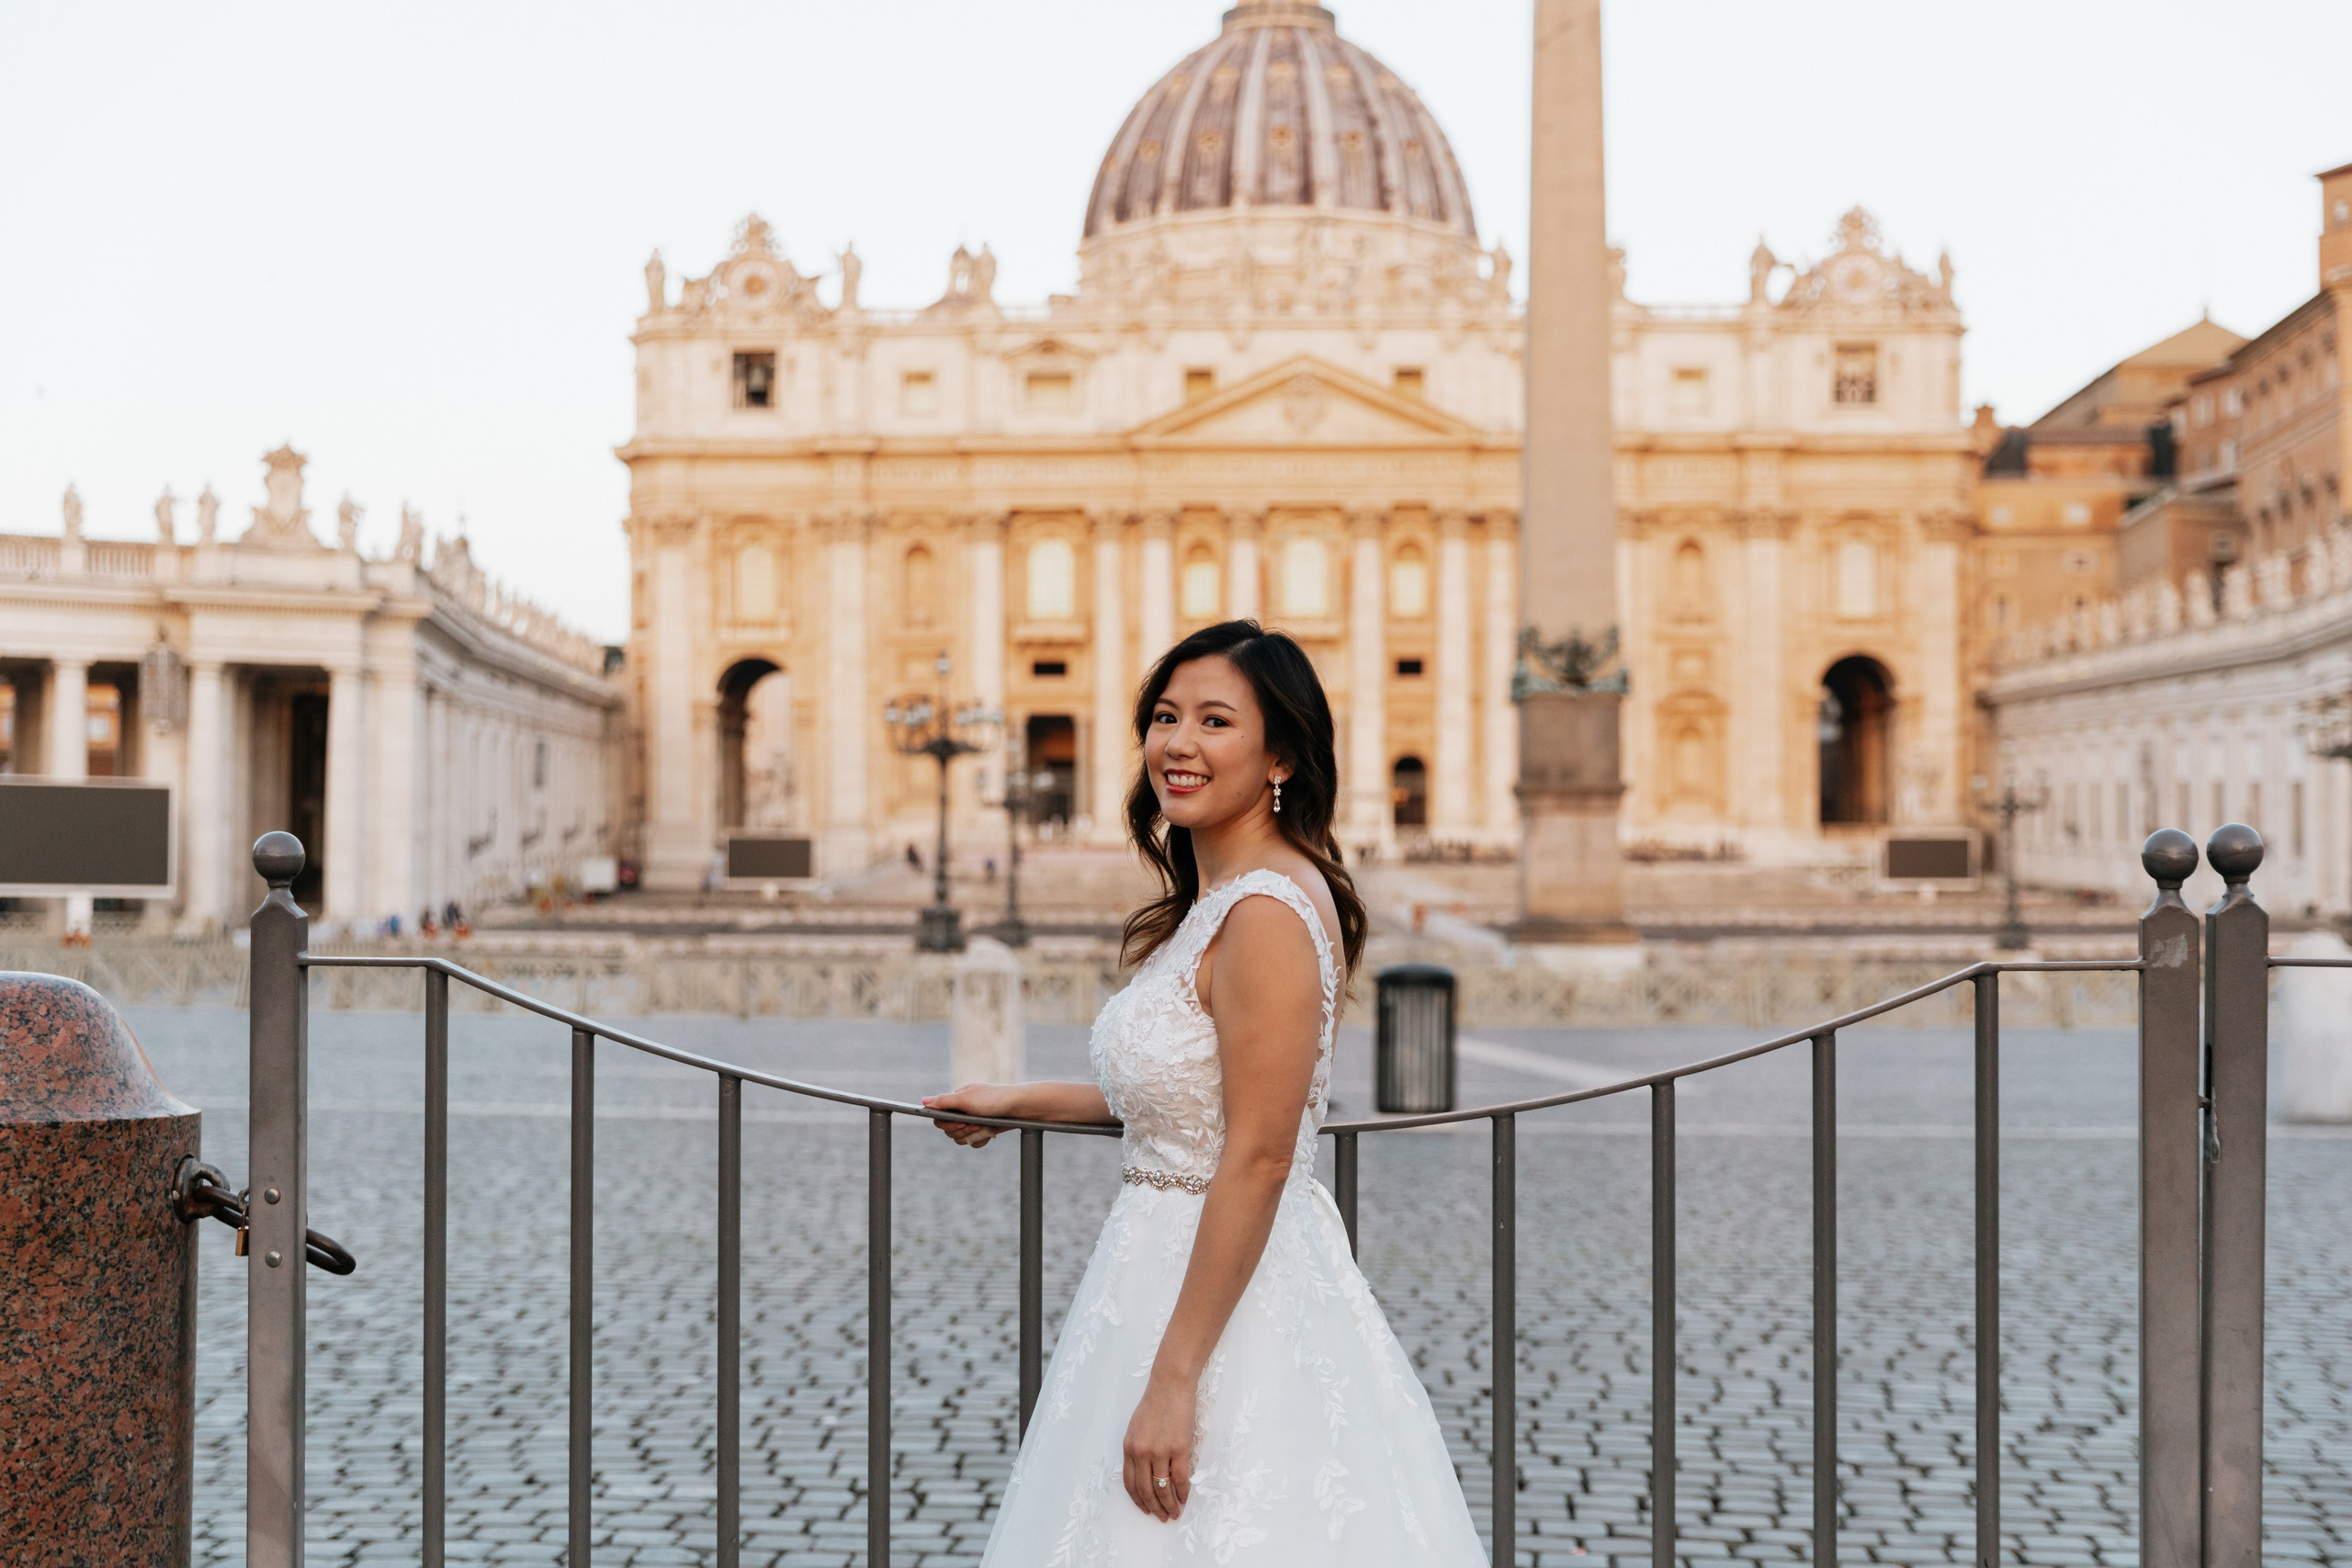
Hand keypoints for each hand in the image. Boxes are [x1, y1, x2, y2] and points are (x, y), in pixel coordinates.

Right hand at [921, 1084, 1015, 1147]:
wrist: (1021, 1108)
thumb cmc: (994, 1099)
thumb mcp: (966, 1099)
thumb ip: (944, 1101)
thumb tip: (923, 1101)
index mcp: (956, 1100)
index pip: (938, 1117)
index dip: (946, 1124)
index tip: (959, 1122)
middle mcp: (962, 1111)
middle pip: (948, 1131)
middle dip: (961, 1130)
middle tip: (974, 1124)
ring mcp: (973, 1121)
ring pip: (960, 1138)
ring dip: (970, 1135)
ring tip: (983, 1127)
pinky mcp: (983, 1130)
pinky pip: (973, 1142)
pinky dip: (980, 1140)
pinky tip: (989, 1134)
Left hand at [1120, 1370, 1194, 1521]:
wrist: (1170, 1385)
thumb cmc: (1155, 1403)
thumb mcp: (1136, 1428)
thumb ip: (1137, 1450)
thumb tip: (1145, 1473)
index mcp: (1129, 1448)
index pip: (1130, 1483)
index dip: (1138, 1500)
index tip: (1146, 1510)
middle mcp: (1141, 1453)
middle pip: (1146, 1490)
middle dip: (1154, 1508)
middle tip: (1162, 1517)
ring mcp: (1160, 1451)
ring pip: (1163, 1488)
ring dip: (1169, 1504)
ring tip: (1175, 1513)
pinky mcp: (1179, 1448)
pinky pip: (1180, 1478)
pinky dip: (1183, 1492)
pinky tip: (1185, 1498)